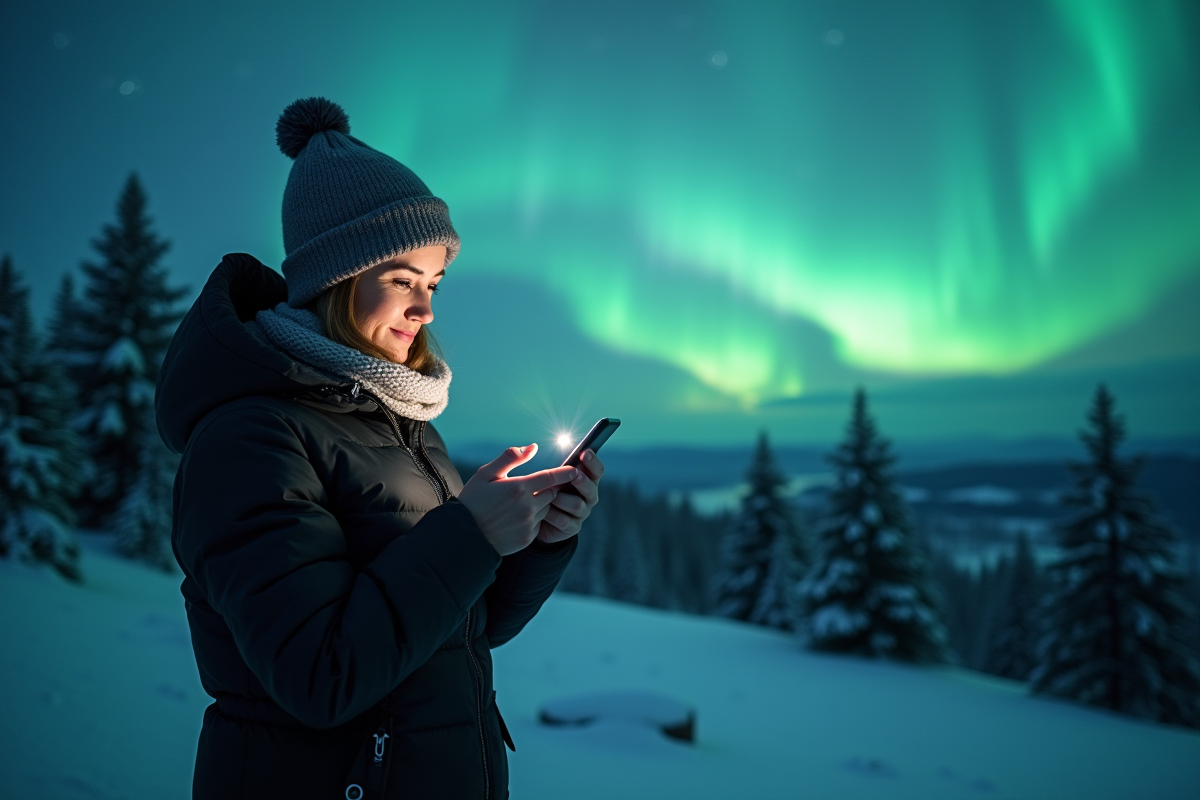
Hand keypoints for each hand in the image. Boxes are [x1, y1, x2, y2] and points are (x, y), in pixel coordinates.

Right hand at [457, 444, 578, 555]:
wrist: (464, 536)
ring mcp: (528, 524)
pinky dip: (534, 519)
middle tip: (537, 486)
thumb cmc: (473, 501)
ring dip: (541, 504)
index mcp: (518, 488)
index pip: (550, 477)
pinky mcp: (527, 538)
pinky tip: (517, 518)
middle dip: (549, 488)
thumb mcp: (486, 474)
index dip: (565, 472)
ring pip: (546, 509)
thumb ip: (510, 458)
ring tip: (521, 503)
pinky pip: (539, 524)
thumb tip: (532, 447)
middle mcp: (527, 507)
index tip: (575, 469)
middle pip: (552, 493)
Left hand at [537, 449, 604, 544]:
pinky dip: (553, 514)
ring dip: (563, 499)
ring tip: (550, 495)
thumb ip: (547, 465)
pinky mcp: (572, 527)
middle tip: (574, 474)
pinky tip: (542, 511)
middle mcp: (587, 496)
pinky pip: (564, 520)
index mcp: (585, 481)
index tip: (585, 452)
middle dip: (582, 480)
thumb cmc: (544, 493)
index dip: (593, 462)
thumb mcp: (548, 479)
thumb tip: (532, 447)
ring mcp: (581, 513)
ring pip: (577, 505)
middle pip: (591, 488)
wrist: (537, 521)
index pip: (597, 471)